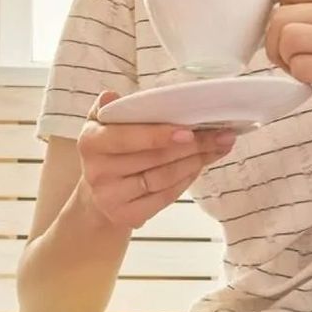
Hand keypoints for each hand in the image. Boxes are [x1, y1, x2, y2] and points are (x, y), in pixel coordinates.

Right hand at [74, 93, 236, 230]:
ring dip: (195, 161)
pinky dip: (186, 180)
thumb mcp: (103, 125)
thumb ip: (111, 109)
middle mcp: (96, 172)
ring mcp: (111, 197)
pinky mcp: (126, 216)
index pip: (126, 137)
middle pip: (153, 158)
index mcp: (91, 142)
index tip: (189, 131)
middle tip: (221, 135)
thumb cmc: (110, 150)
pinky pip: (164, 196)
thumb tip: (113, 95)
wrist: (99, 194)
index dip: (158, 135)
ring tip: (218, 147)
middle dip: (192, 145)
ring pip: (163, 177)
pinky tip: (199, 166)